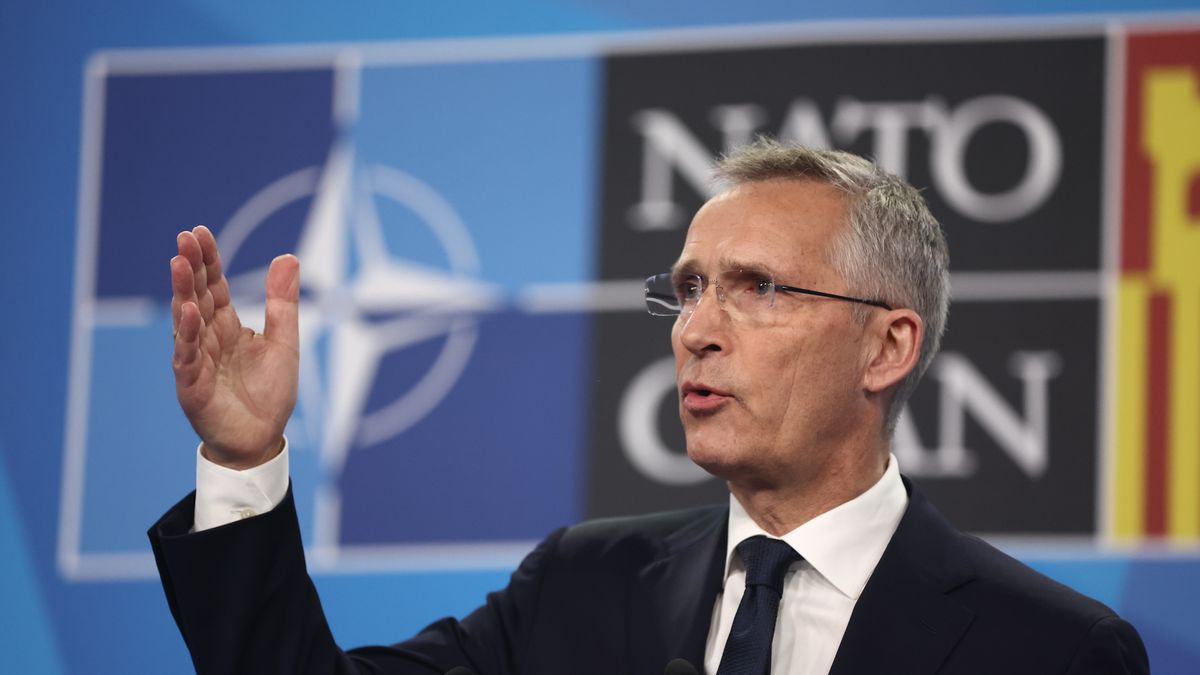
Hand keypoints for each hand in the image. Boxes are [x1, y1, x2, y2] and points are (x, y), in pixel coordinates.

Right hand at [171, 225, 298, 469]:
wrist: (263, 439)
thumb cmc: (270, 393)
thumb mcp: (284, 341)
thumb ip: (282, 302)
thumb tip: (287, 257)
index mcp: (227, 325)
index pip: (214, 285)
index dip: (208, 259)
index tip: (200, 231)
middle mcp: (207, 337)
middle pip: (197, 295)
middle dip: (191, 267)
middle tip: (185, 238)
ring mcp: (196, 360)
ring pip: (186, 320)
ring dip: (182, 292)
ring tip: (179, 264)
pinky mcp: (192, 385)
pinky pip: (187, 356)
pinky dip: (187, 334)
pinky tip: (187, 312)